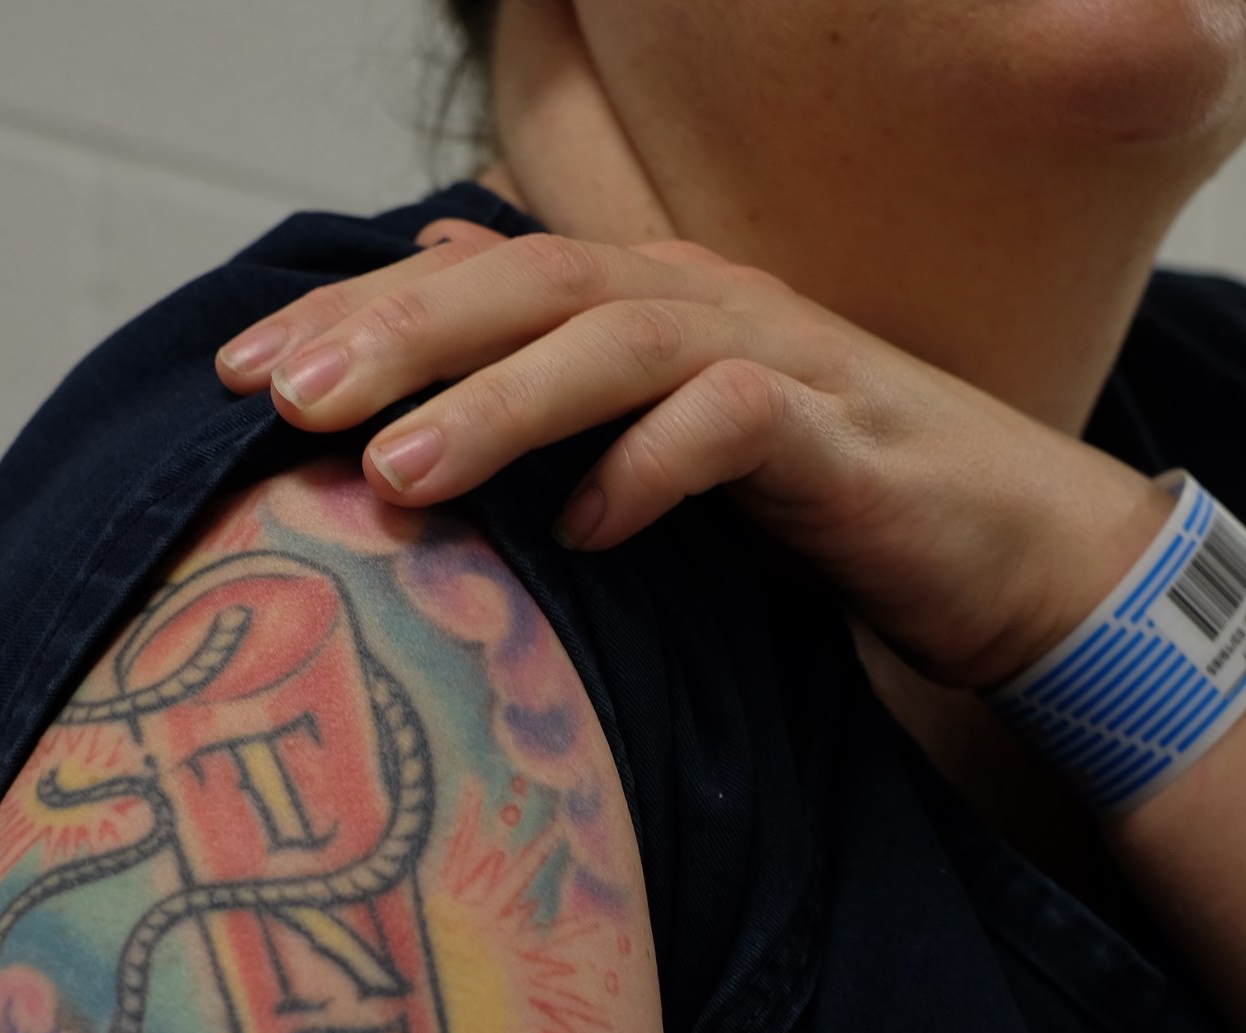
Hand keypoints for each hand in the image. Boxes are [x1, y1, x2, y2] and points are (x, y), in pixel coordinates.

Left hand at [212, 218, 1176, 688]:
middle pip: (531, 286)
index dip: (355, 317)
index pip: (478, 282)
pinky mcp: (843, 439)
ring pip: (621, 342)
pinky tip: (587, 534)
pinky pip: (739, 426)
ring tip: (394, 476)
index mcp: (647, 301)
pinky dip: (656, 469)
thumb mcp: (666, 433)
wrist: (1010, 549)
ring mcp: (779, 361)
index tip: (235, 380)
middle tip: (281, 405)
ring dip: (501, 402)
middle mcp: (703, 304)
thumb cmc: (822, 501)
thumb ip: (557, 365)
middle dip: (397, 338)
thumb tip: (433, 270)